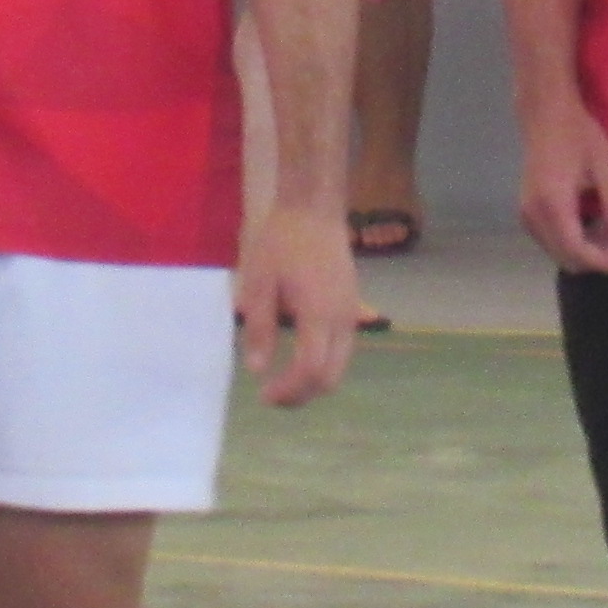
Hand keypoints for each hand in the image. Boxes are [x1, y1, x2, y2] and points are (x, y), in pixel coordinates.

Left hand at [235, 198, 361, 407]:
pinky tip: (299, 359)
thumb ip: (259, 327)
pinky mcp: (351, 308)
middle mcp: (343, 321)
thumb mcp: (259, 282)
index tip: (262, 395)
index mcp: (319, 315)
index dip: (288, 391)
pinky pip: (342, 350)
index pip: (310, 370)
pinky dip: (322, 365)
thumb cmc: (283, 242)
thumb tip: (256, 369)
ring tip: (283, 382)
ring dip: (312, 382)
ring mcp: (351, 315)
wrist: (315, 210)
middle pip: (331, 378)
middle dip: (301, 395)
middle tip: (271, 396)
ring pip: (340, 367)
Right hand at [518, 92, 607, 273]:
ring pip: (558, 252)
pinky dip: (574, 240)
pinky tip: (590, 221)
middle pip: (566, 257)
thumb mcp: (605, 166)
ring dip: (586, 249)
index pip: (577, 250)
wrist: (545, 115)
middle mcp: (533, 215)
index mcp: (553, 204)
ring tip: (607, 224)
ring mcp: (526, 215)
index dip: (603, 263)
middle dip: (597, 256)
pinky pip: (552, 240)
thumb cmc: (578, 135)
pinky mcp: (527, 212)